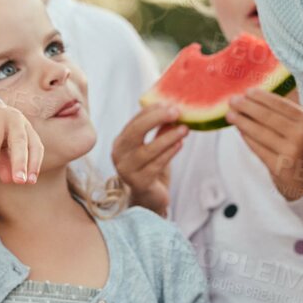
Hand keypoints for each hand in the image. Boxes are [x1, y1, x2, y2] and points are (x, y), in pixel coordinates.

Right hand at [0, 99, 43, 187]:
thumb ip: (7, 163)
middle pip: (19, 141)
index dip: (34, 164)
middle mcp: (15, 120)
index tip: (29, 182)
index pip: (35, 146)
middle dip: (20, 162)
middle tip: (19, 181)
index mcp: (27, 129)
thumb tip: (9, 180)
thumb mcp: (5, 148)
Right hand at [112, 101, 187, 216]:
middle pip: (136, 132)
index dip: (152, 111)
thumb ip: (160, 130)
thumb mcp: (155, 146)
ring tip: (184, 129)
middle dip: (156, 119)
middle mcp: (118, 155)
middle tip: (176, 112)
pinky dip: (169, 153)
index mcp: (121, 142)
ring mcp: (126, 170)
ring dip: (168, 137)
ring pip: (147, 150)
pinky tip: (180, 145)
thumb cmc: (152, 168)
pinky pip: (155, 165)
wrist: (150, 198)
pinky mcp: (138, 183)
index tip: (170, 104)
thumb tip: (174, 109)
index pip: (134, 122)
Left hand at [229, 88, 302, 200]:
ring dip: (242, 121)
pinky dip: (247, 138)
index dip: (262, 97)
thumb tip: (252, 97)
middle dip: (247, 107)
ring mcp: (290, 152)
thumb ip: (283, 114)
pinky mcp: (280, 167)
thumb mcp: (301, 128)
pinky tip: (240, 130)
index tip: (247, 91)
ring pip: (260, 132)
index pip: (280, 104)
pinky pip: (258, 148)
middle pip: (268, 117)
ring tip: (230, 114)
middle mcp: (300, 135)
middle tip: (232, 100)